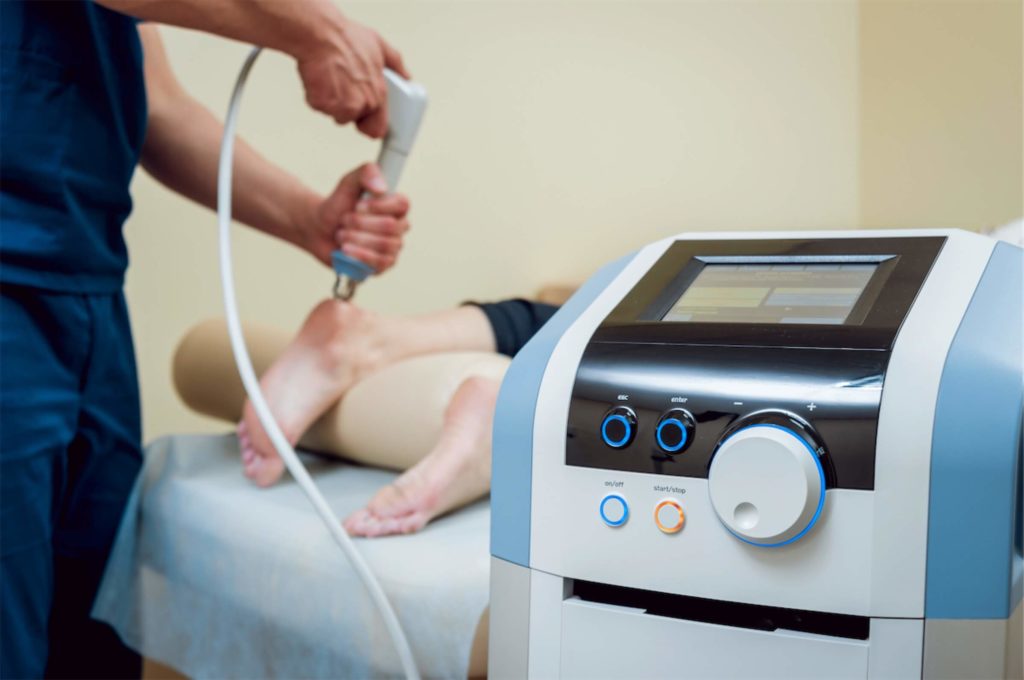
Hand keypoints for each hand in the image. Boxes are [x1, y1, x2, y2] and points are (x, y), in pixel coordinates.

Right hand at [296, 16, 408, 137]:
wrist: (321, 34)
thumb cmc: (347, 38)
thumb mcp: (379, 46)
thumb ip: (396, 64)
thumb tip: (406, 76)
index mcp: (378, 93)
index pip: (378, 128)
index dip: (370, 125)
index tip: (364, 123)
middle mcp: (363, 103)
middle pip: (353, 119)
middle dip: (347, 106)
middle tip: (342, 84)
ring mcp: (342, 106)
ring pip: (335, 113)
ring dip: (331, 101)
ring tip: (331, 78)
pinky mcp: (322, 104)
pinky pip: (319, 106)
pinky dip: (316, 95)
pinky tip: (320, 78)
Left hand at [299, 163, 409, 272]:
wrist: (318, 230)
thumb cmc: (337, 206)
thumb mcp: (348, 183)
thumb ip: (366, 173)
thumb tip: (382, 188)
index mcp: (395, 206)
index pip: (402, 204)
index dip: (380, 206)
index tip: (358, 205)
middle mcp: (398, 228)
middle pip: (391, 227)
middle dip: (360, 223)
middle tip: (344, 220)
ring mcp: (392, 248)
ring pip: (385, 246)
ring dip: (356, 238)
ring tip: (341, 235)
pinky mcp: (382, 266)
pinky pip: (380, 263)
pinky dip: (359, 255)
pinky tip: (345, 249)